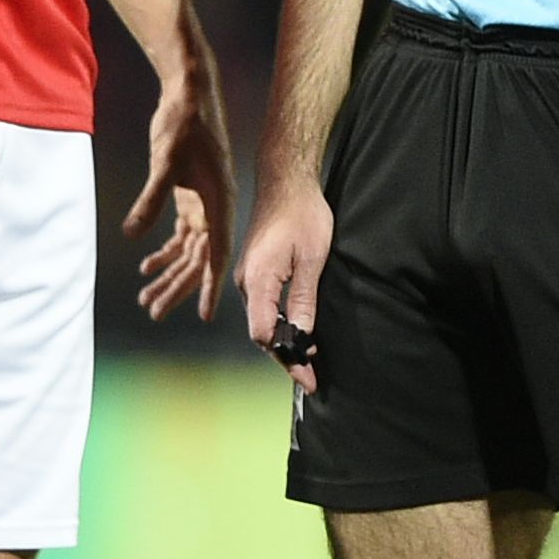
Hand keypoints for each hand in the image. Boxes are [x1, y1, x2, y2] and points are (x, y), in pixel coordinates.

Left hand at [128, 42, 234, 321]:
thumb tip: (132, 234)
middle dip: (178, 287)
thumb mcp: (165, 160)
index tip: (204, 313)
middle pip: (199, 258)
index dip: (210, 285)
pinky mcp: (190, 197)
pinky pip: (181, 234)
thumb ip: (151, 199)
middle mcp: (216, 208)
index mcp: (219, 202)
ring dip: (168, 274)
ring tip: (147, 298)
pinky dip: (165, 252)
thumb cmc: (185, 123)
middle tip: (155, 312)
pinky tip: (148, 266)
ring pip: (188, 250)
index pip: (216, 252)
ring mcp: (203, 204)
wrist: (190, 93)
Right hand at [239, 177, 333, 387]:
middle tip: (311, 377)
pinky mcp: (255, 271)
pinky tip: (296, 331)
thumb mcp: (312, 258)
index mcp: (258, 279)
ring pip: (261, 321)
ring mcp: (248, 276)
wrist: (285, 182)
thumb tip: (303, 336)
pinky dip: (279, 323)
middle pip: (261, 332)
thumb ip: (305, 299)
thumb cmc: (302, 213)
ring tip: (307, 360)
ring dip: (283, 341)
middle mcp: (246, 282)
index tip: (307, 376)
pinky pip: (263, 306)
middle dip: (286, 356)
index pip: (263, 333)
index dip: (285, 358)